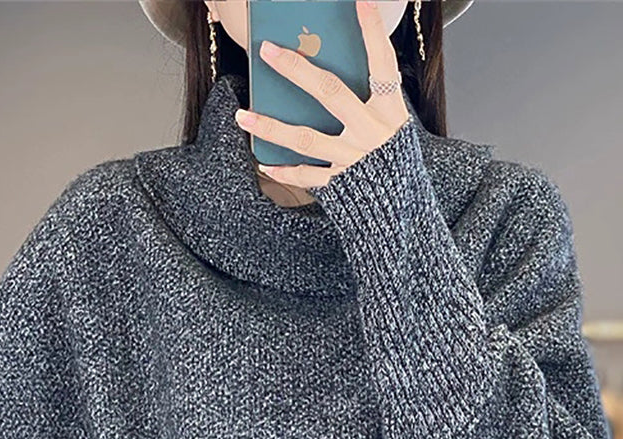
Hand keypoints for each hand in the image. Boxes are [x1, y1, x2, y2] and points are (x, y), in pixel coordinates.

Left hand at [234, 0, 410, 188]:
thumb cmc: (393, 161)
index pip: (382, 64)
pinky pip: (306, 175)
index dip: (372, 32)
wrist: (401, 211)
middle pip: (331, 93)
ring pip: (304, 138)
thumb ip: (369, 100)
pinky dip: (284, 171)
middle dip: (297, 69)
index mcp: (390, 112)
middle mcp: (372, 133)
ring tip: (243, 114)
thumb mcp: (392, 125)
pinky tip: (264, 163)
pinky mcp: (340, 184)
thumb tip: (326, 72)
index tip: (360, 1)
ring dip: (270, 126)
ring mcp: (353, 160)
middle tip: (268, 51)